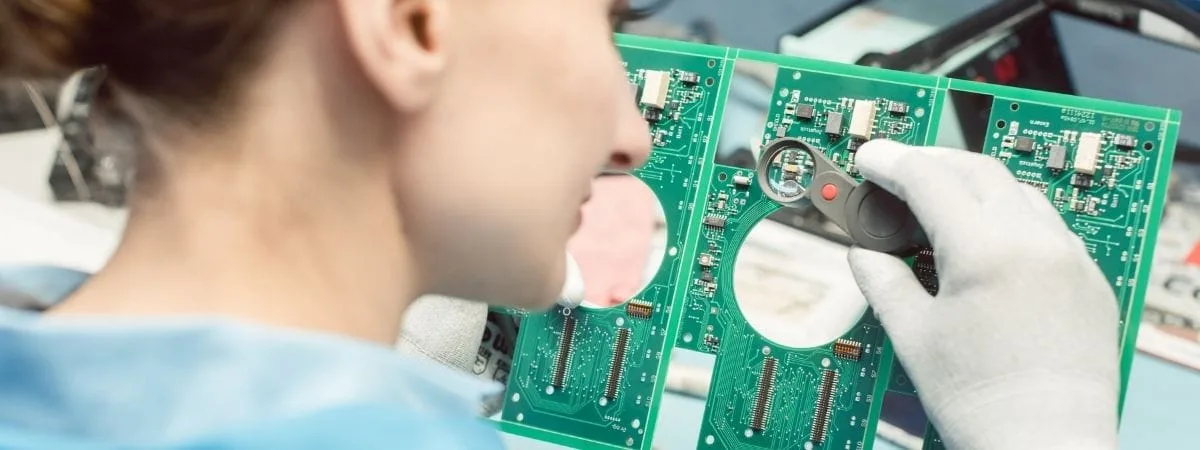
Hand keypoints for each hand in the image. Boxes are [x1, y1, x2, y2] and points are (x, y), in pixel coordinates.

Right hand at [848, 140, 1118, 449]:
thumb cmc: (981, 401)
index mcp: (985, 251)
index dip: (891, 163)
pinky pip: (1047, 225)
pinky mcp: (1088, 280)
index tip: (870, 157)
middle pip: (977, 171)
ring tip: (938, 204)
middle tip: (896, 173)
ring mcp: (1069, 258)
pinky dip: (1010, 216)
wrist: (1044, 443)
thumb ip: (882, 280)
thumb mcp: (912, 335)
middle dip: (931, 164)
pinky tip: (986, 238)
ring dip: (974, 186)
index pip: (929, 179)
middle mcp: (1035, 242)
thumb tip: (865, 254)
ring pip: (1017, 192)